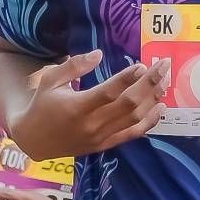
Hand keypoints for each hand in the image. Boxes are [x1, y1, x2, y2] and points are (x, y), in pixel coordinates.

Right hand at [9, 51, 166, 159]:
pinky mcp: (105, 145)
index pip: (108, 92)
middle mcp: (92, 124)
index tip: (142, 65)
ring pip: (134, 118)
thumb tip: (99, 54)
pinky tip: (161, 107)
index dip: (127, 79)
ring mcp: (101, 137)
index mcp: (77, 107)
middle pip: (128, 104)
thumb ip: (74, 66)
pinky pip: (132, 134)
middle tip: (164, 65)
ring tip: (165, 81)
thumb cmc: (43, 105)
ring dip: (153, 99)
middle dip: (149, 83)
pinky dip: (150, 121)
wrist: (35, 140)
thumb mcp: (50, 80)